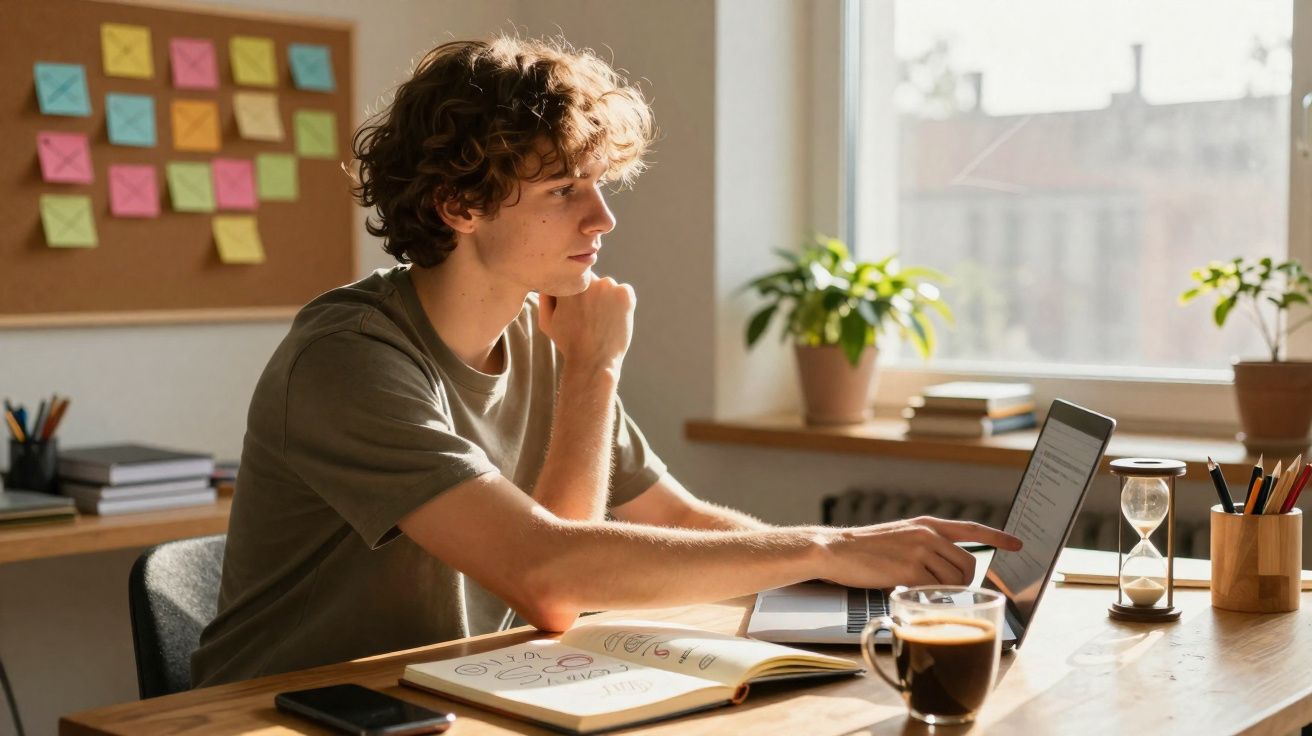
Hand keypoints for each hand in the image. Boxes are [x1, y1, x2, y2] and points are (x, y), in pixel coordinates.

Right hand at [538, 277, 635, 374]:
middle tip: (590, 316)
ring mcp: (608, 285)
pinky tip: (614, 319)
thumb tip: (550, 281)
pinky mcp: (625, 293)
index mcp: (567, 284)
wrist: (593, 361)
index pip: (574, 276)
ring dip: (607, 298)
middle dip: (591, 294)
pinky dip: (622, 302)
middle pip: (591, 279)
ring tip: (601, 321)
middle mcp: (588, 280)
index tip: (578, 308)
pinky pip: (624, 291)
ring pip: (608, 286)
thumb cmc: (569, 343)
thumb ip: (545, 297)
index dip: (577, 293)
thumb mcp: (547, 321)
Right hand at [822, 517, 1021, 588]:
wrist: (837, 550)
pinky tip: (909, 592)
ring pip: (953, 580)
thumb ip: (927, 548)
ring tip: (918, 589)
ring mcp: (920, 550)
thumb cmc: (866, 550)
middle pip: (968, 565)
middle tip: (942, 589)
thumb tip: (947, 571)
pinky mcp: (909, 569)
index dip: (998, 537)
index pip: (972, 529)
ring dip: (942, 592)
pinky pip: (934, 591)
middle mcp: (928, 534)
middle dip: (962, 583)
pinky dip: (927, 597)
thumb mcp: (901, 537)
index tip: (1018, 543)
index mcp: (928, 524)